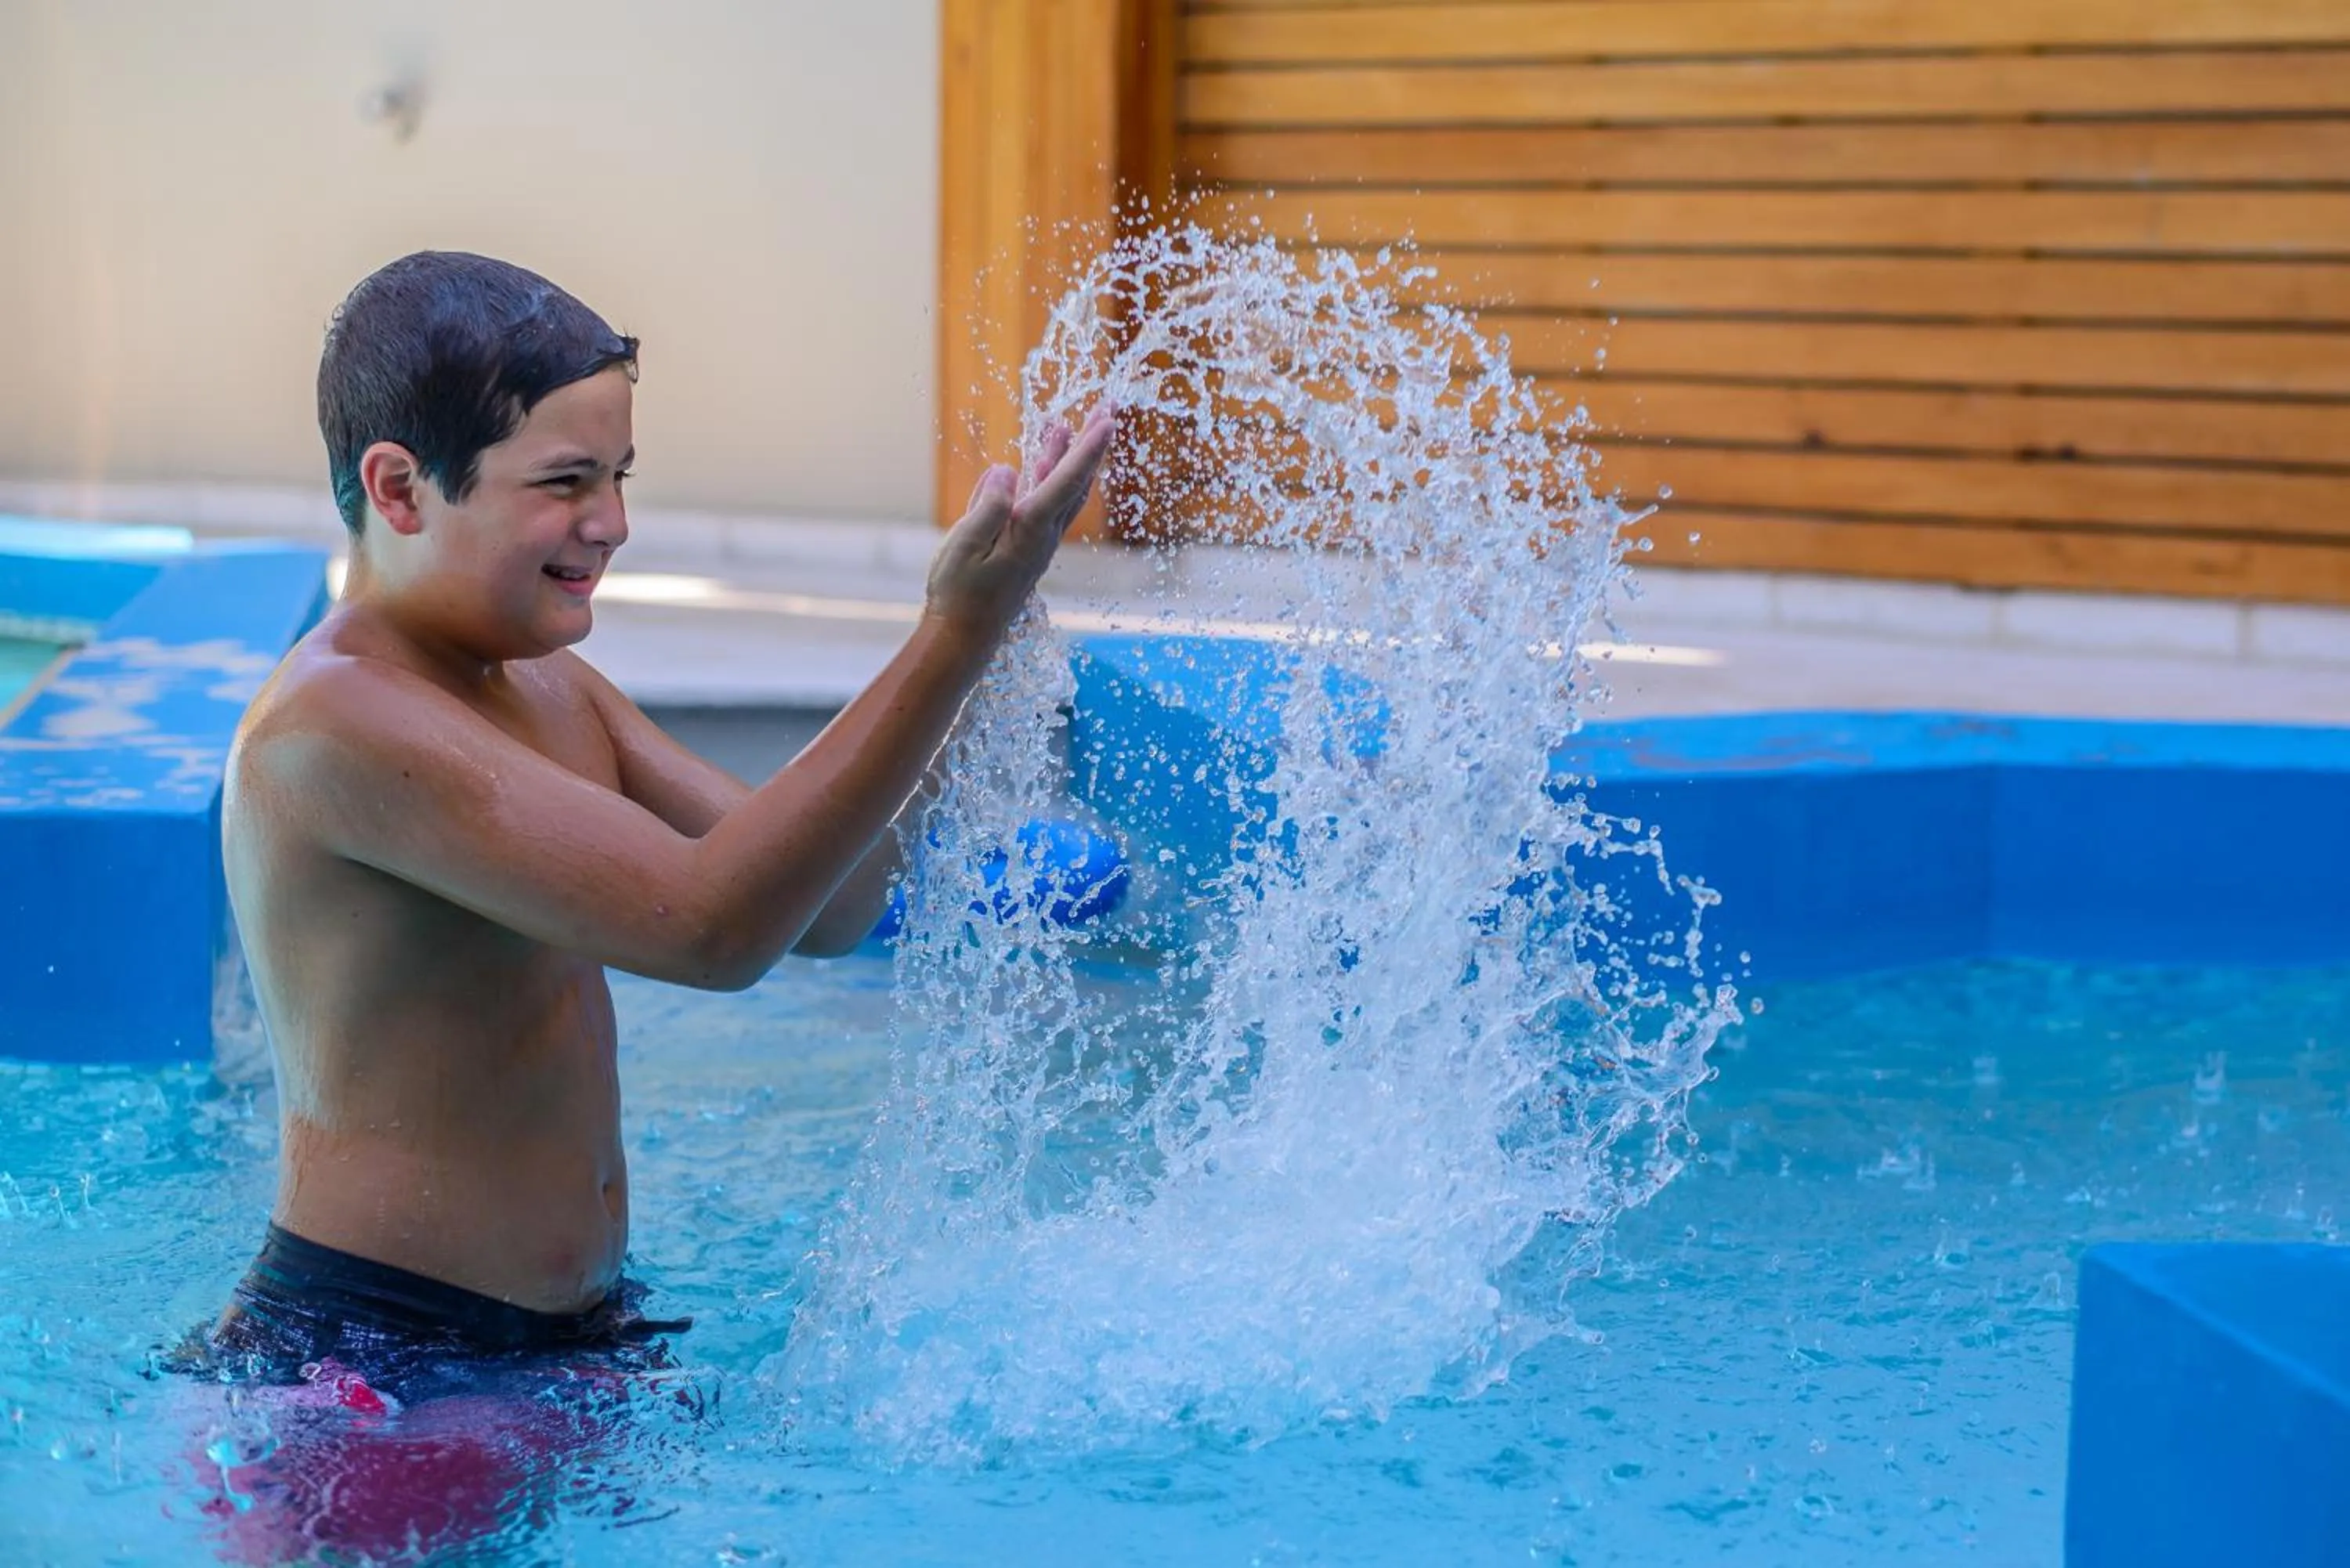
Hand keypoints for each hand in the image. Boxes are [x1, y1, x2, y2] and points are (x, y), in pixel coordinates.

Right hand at [925, 406, 1117, 641]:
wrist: (962, 636)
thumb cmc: (959, 593)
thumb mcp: (965, 545)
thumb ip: (988, 505)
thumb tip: (1006, 470)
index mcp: (1030, 531)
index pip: (1066, 482)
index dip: (1087, 448)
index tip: (1107, 420)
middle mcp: (1042, 535)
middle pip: (1074, 482)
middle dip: (1090, 444)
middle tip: (1106, 409)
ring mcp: (1036, 542)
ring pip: (1059, 492)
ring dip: (1066, 457)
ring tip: (1064, 424)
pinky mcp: (1024, 548)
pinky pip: (1042, 505)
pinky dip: (1046, 479)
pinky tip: (1037, 463)